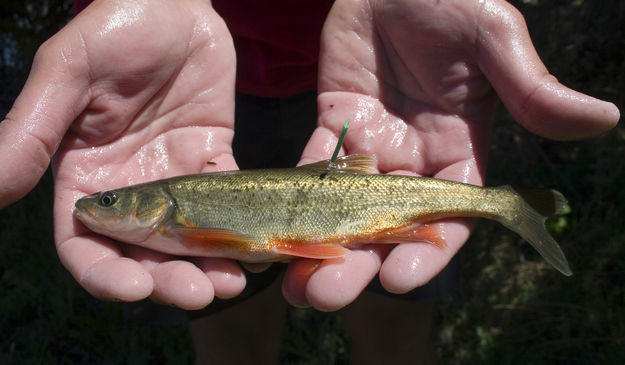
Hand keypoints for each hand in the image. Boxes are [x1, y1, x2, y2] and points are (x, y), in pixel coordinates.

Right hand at [0, 0, 244, 308]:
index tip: (136, 286)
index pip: (85, 243)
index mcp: (84, 175)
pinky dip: (238, 229)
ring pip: (188, 238)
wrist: (172, 4)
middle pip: (143, 253)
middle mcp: (128, 188)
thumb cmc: (114, 28)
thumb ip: (32, 130)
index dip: (105, 273)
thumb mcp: (67, 73)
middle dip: (168, 279)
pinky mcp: (210, 161)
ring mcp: (172, 178)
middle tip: (201, 292)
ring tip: (232, 281)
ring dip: (208, 264)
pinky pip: (225, 204)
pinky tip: (255, 248)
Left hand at [283, 0, 619, 309]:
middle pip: (386, 229)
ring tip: (291, 281)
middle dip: (358, 264)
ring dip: (318, 246)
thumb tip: (603, 120)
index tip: (400, 278)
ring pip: (343, 211)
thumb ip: (532, 88)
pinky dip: (294, 199)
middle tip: (323, 295)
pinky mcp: (334, 128)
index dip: (426, 250)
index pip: (447, 219)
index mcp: (459, 154)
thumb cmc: (452, 0)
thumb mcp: (494, 40)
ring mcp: (371, 150)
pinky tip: (273, 227)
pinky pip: (311, 169)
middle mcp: (414, 164)